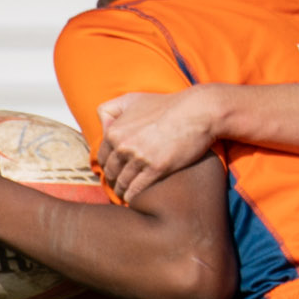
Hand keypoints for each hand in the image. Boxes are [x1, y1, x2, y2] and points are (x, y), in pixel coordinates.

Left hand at [95, 90, 223, 203]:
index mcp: (115, 130)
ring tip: (125, 195)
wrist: (197, 111)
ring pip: (122, 183)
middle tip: (119, 186)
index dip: (107, 165)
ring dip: (122, 191)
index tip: (113, 172)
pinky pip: (136, 189)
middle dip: (114, 180)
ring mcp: (139, 158)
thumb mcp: (133, 99)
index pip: (102, 156)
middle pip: (111, 172)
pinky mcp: (156, 169)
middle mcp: (123, 145)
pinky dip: (132, 196)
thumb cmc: (166, 105)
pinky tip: (134, 199)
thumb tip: (102, 124)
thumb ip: (112, 109)